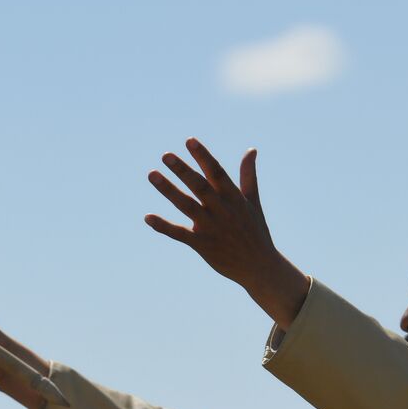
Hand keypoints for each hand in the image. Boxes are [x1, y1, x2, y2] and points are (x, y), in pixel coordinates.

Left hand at [145, 138, 306, 328]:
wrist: (260, 267)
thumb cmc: (255, 232)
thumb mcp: (253, 202)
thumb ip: (248, 176)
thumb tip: (251, 150)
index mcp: (234, 198)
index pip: (217, 172)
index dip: (203, 156)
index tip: (189, 141)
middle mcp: (222, 210)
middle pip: (200, 186)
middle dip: (183, 170)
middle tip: (166, 155)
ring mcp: (211, 228)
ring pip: (187, 205)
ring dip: (169, 190)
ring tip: (151, 174)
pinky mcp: (202, 245)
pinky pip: (180, 234)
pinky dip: (163, 226)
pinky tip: (147, 217)